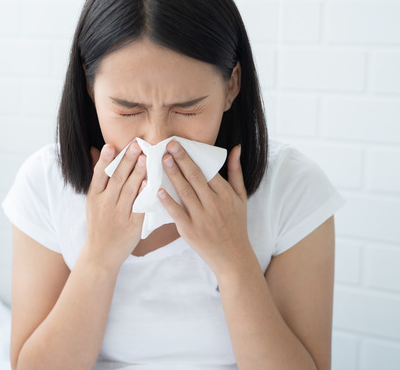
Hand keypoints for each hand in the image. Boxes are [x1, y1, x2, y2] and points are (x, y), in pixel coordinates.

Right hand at [84, 142, 146, 271]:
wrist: (101, 254)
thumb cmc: (98, 224)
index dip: (105, 160)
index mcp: (94, 197)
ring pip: (129, 190)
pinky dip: (144, 195)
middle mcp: (105, 204)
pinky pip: (139, 207)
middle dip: (127, 161)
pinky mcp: (132, 226)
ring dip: (138, 173)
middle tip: (136, 145)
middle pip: (117, 179)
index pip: (99, 175)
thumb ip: (98, 177)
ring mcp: (118, 215)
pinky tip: (150, 183)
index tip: (111, 145)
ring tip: (145, 158)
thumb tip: (96, 150)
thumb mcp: (92, 201)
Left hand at [157, 141, 251, 275]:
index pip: (206, 170)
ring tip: (162, 160)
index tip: (179, 143)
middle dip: (180, 160)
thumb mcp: (240, 197)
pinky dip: (168, 202)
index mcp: (225, 194)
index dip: (191, 156)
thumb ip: (236, 171)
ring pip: (184, 192)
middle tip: (168, 145)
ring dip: (172, 175)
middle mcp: (213, 204)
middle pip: (194, 178)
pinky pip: (177, 213)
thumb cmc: (236, 223)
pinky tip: (158, 190)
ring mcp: (201, 218)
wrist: (233, 256)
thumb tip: (235, 147)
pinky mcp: (190, 231)